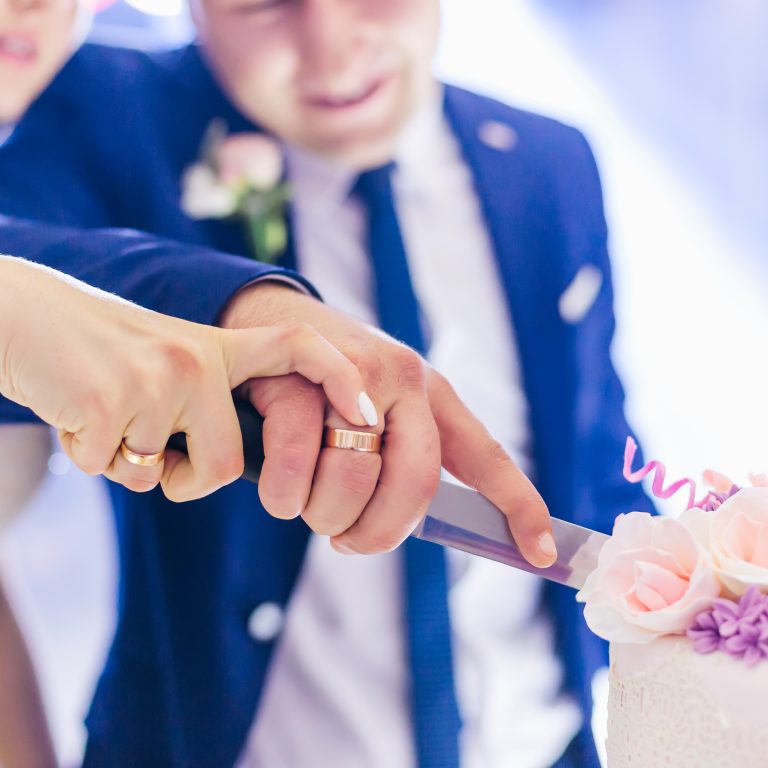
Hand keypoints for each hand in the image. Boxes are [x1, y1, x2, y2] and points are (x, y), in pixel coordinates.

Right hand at [0, 257, 372, 500]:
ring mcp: (157, 375)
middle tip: (151, 455)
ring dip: (131, 466)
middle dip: (188, 481)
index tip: (366, 412)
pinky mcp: (110, 397)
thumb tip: (228, 466)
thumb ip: (206, 399)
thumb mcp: (163, 360)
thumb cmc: (92, 350)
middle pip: (227, 463)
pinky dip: (90, 457)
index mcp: (215, 345)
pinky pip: (113, 468)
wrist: (14, 315)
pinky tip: (74, 413)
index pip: (296, 347)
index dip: (338, 377)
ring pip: (168, 475)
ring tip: (102, 416)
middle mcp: (197, 356)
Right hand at [221, 282, 555, 566]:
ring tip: (306, 507)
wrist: (263, 321)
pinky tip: (280, 493)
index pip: (485, 455)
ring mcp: (353, 371)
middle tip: (347, 541)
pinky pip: (296, 461)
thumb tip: (401, 529)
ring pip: (353, 478)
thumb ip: (395, 462)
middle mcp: (404, 379)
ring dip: (324, 516)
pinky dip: (284, 495)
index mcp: (430, 395)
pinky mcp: (299, 370)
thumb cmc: (322, 390)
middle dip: (377, 532)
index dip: (519, 506)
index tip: (544, 553)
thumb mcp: (371, 414)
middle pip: (415, 483)